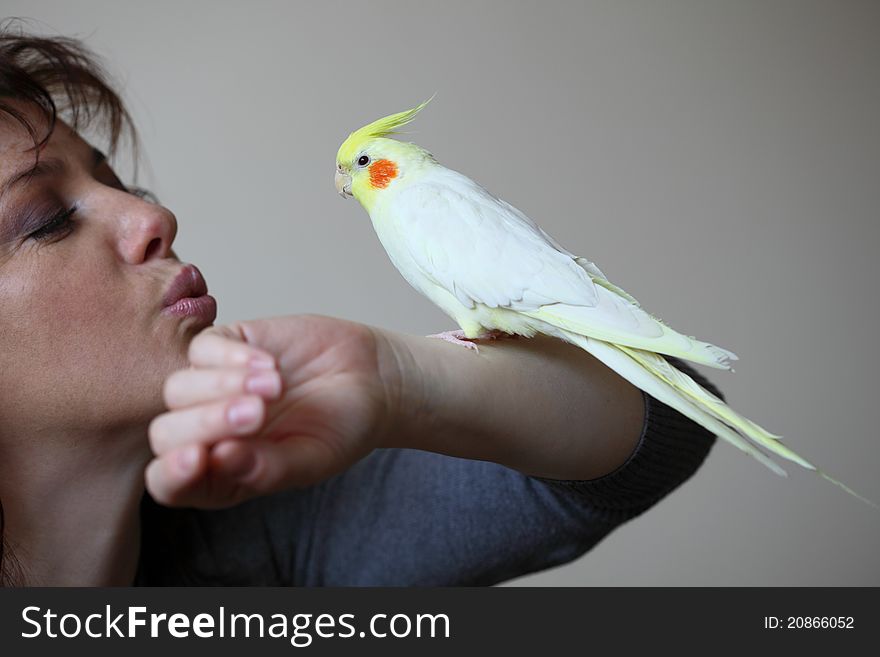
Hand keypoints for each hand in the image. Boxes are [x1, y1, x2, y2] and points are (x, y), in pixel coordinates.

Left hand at [146, 314, 406, 507]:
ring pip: (178, 389)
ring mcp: (211, 388)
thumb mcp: (313, 460)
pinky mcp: (226, 345)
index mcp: (222, 474)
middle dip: (207, 423)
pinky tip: (270, 363)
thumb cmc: (342, 427)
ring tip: (275, 386)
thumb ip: (265, 469)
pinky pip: (202, 349)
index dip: (174, 474)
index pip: (171, 484)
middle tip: (258, 413)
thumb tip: (216, 460)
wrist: (373, 378)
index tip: (198, 457)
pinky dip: (232, 356)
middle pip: (167, 433)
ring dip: (223, 386)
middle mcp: (208, 433)